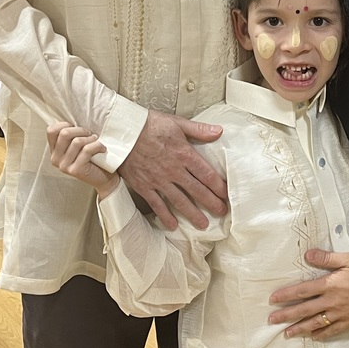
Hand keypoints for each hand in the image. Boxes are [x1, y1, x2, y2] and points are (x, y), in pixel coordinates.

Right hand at [47, 122, 118, 197]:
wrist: (104, 178)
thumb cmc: (92, 158)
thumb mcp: (79, 144)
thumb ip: (72, 135)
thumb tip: (75, 118)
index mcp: (54, 151)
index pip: (51, 130)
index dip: (65, 124)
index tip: (78, 128)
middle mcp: (55, 159)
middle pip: (64, 134)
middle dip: (81, 130)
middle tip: (90, 135)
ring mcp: (64, 166)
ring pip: (77, 142)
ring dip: (91, 139)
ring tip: (96, 142)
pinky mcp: (75, 170)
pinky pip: (87, 150)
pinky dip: (98, 146)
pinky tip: (102, 149)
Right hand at [119, 111, 226, 230]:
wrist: (122, 132)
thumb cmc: (149, 125)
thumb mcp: (177, 123)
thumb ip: (198, 130)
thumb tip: (219, 131)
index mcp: (184, 154)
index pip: (207, 174)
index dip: (218, 186)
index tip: (226, 195)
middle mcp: (174, 170)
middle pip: (197, 190)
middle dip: (211, 203)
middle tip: (222, 212)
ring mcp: (159, 181)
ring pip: (180, 201)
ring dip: (193, 214)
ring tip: (203, 224)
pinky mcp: (144, 186)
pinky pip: (157, 205)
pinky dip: (165, 216)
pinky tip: (173, 225)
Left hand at [267, 249, 348, 338]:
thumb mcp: (348, 258)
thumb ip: (327, 258)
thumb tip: (308, 255)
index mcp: (331, 284)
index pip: (303, 291)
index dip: (287, 295)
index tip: (273, 300)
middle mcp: (333, 301)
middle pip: (305, 310)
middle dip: (287, 315)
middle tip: (272, 321)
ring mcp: (342, 313)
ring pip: (316, 323)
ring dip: (300, 328)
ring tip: (287, 333)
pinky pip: (333, 330)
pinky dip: (322, 335)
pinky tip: (314, 337)